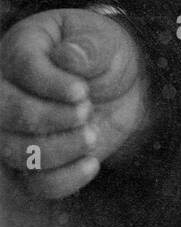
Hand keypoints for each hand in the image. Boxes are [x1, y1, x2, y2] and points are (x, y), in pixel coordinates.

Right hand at [0, 7, 150, 198]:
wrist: (123, 88)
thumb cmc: (107, 57)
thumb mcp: (107, 43)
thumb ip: (90, 47)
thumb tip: (68, 56)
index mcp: (23, 47)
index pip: (21, 66)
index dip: (49, 83)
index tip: (82, 91)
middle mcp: (8, 88)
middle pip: (4, 112)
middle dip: (47, 118)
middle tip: (87, 111)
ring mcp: (15, 128)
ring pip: (14, 151)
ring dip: (58, 149)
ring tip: (93, 135)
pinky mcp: (35, 161)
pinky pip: (35, 183)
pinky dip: (64, 178)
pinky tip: (92, 163)